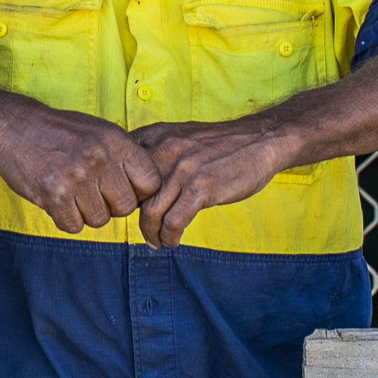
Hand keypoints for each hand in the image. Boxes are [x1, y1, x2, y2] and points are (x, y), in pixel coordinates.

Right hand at [0, 94, 161, 233]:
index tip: (121, 187)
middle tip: (91, 191)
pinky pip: (73, 226)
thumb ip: (123, 157)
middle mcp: (99, 157)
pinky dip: (65, 218)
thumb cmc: (59, 131)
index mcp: (115, 140)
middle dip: (110, 205)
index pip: (150, 183)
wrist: (12, 125)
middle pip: (125, 207)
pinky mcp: (53, 194)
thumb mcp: (98, 131)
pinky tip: (56, 198)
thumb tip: (150, 191)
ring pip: (99, 220)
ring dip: (85, 212)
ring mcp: (76, 177)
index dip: (138, 192)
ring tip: (71, 190)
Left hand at [132, 119, 290, 248]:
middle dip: (132, 217)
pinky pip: (174, 222)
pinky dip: (169, 237)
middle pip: (131, 193)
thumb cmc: (217, 144)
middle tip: (141, 229)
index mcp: (154, 135)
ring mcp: (182, 169)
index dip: (119, 191)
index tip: (126, 207)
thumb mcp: (179, 137)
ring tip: (156, 241)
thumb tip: (130, 182)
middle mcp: (163, 149)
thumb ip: (154, 154)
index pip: (118, 167)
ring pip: (150, 212)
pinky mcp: (201, 187)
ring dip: (150, 233)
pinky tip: (173, 241)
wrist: (259, 140)